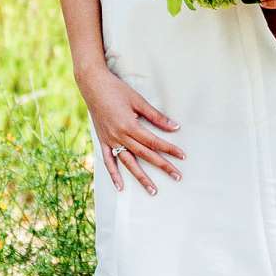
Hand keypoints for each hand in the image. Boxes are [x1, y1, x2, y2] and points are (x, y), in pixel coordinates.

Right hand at [81, 67, 183, 194]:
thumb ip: (156, 116)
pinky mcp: (103, 141)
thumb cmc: (117, 89)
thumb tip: (175, 127)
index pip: (154, 142)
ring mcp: (110, 141)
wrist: (93, 85)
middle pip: (145, 155)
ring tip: (153, 190)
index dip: (169, 149)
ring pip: (128, 163)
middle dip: (163, 166)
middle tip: (177, 177)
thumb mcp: (138, 100)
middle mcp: (120, 136)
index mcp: (130, 126)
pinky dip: (114, 175)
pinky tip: (120, 187)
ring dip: (141, 178)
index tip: (182, 156)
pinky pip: (108, 162)